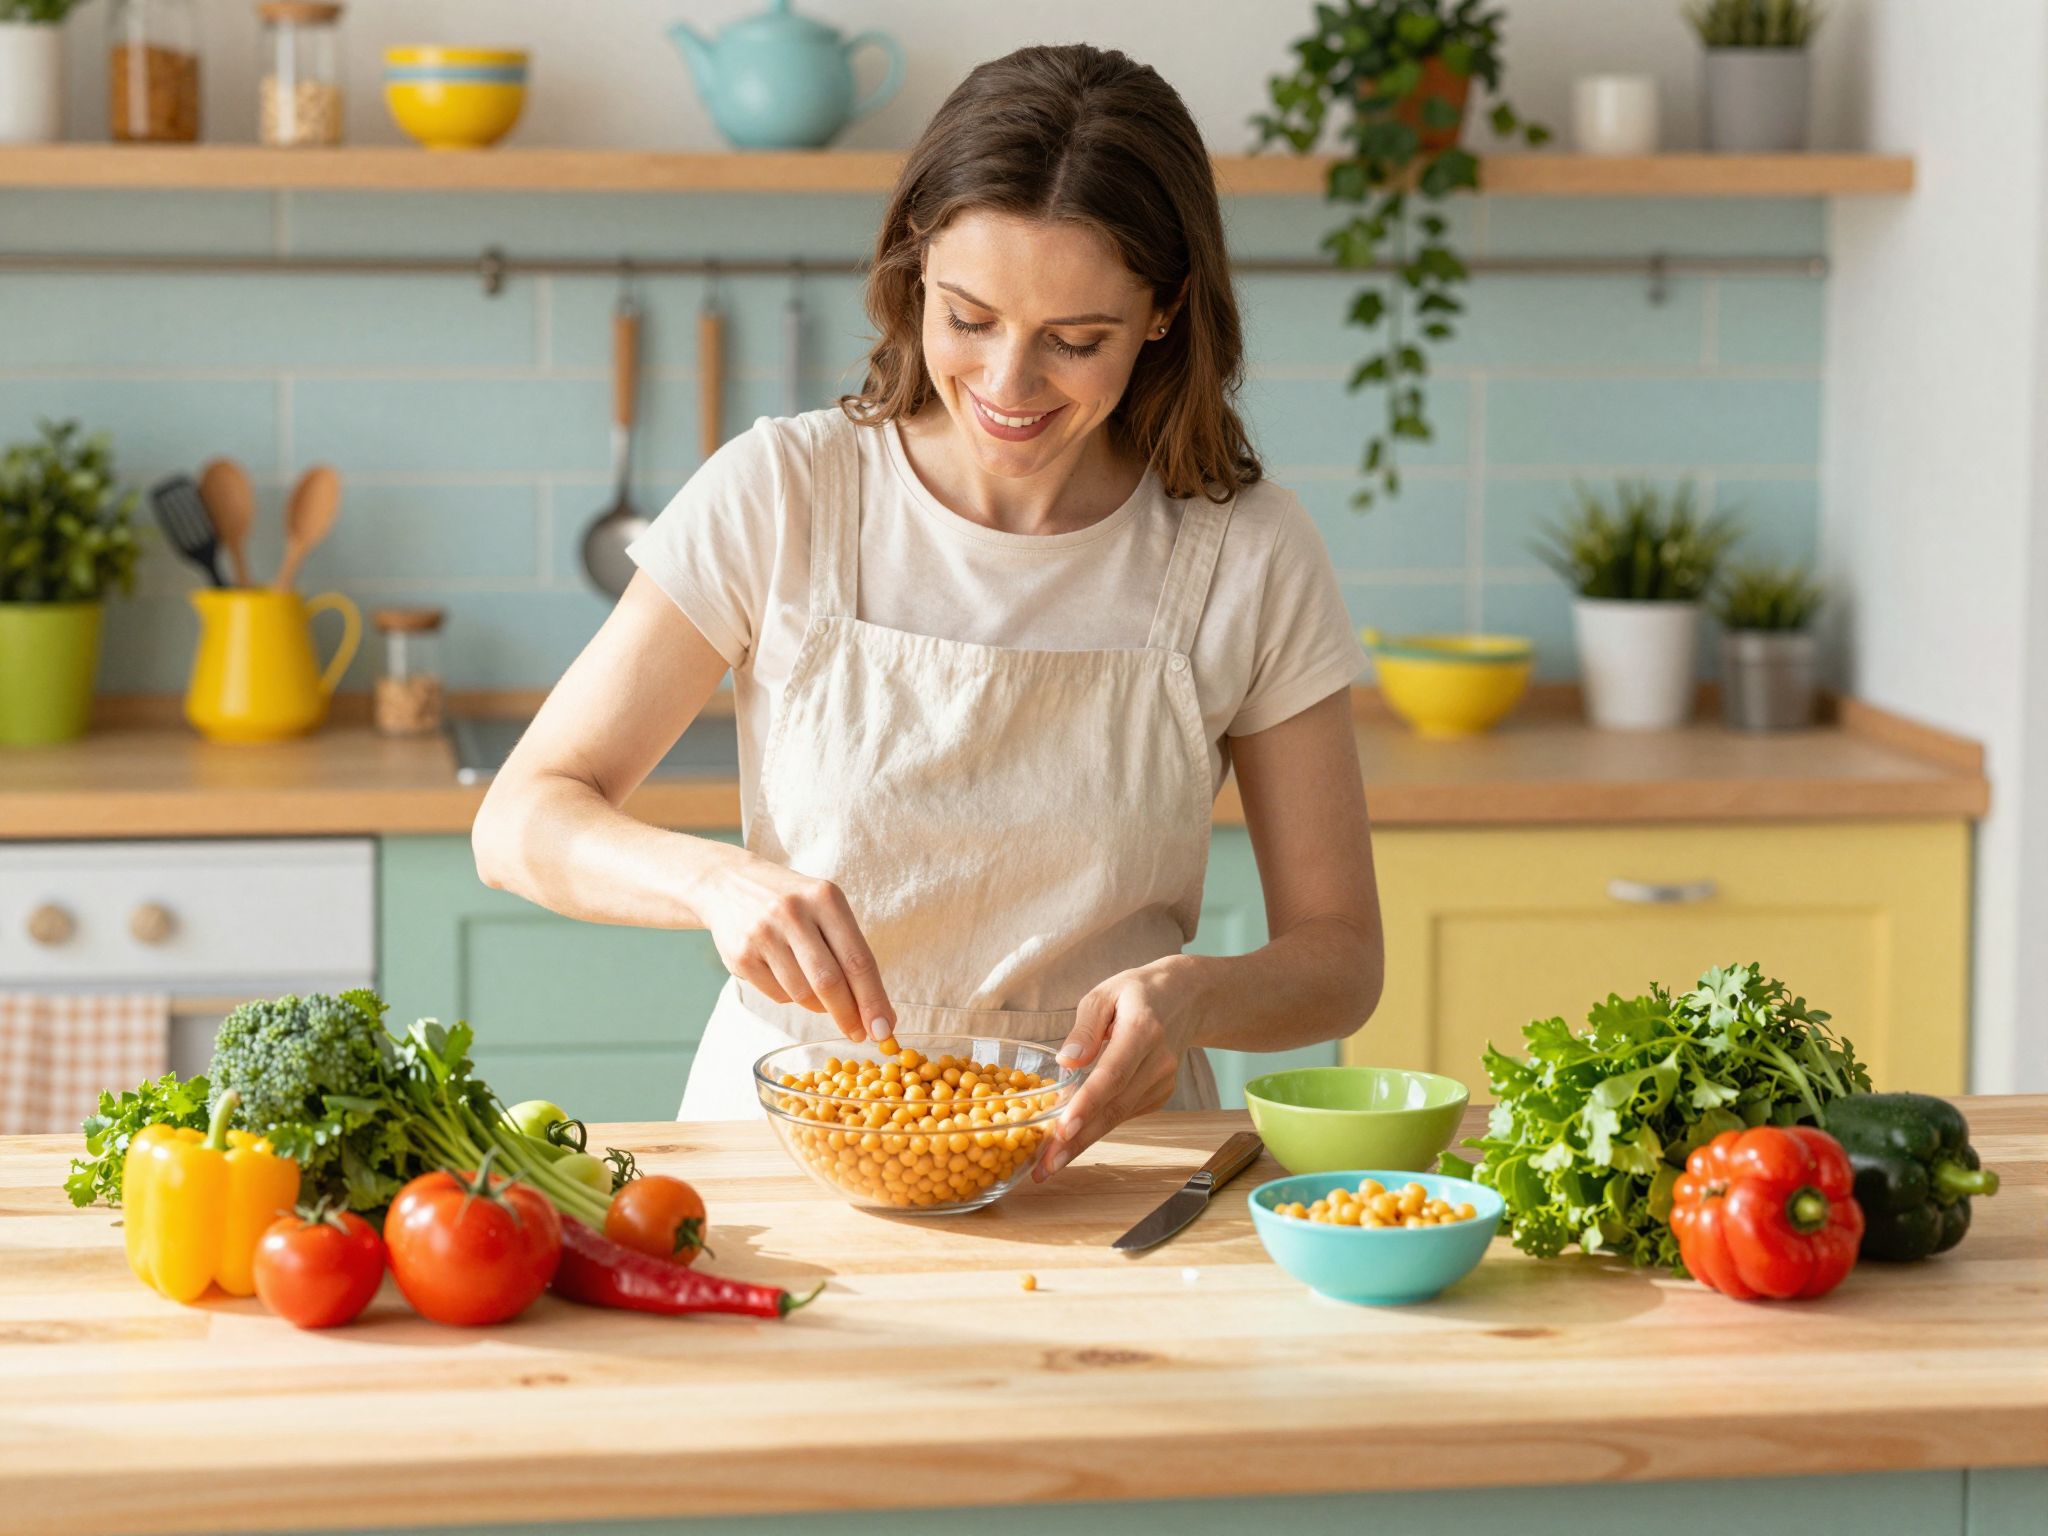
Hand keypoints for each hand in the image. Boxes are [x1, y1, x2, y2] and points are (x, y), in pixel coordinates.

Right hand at [699, 850, 894, 1044]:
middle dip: (849, 1015)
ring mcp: (763, 934)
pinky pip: (777, 995)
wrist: (728, 883)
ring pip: (802, 994)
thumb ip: (848, 951)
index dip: (873, 999)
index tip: (884, 1028)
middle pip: (829, 982)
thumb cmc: (791, 903)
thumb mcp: (824, 907)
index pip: (857, 959)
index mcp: (824, 898)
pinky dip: (791, 998)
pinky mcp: (741, 956)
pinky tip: (789, 979)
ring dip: (819, 1007)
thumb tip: (875, 1009)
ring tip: (822, 998)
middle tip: (860, 1034)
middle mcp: (793, 913)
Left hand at [1036, 959, 1202, 1181]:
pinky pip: (1124, 1114)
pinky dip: (1097, 1128)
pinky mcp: (1161, 1094)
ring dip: (1083, 1142)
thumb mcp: (1105, 993)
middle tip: (1045, 1166)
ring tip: (1048, 1164)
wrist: (1187, 998)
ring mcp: (1163, 1082)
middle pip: (1114, 1107)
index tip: (1062, 1130)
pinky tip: (1072, 1139)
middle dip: (1078, 1140)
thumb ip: (1084, 1027)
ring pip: (1118, 1118)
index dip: (1087, 1104)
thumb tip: (1065, 1062)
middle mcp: (1158, 1062)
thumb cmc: (1136, 993)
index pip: (1112, 1074)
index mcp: (1142, 1030)